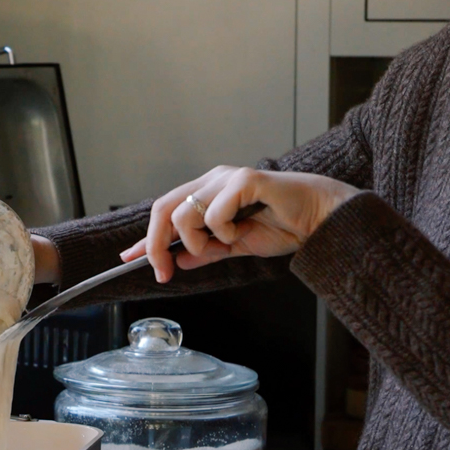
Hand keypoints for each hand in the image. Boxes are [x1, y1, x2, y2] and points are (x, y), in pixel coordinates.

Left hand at [120, 166, 359, 282]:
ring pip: (185, 213)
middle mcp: (213, 179)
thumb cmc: (285, 226)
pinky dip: (224, 230)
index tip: (128, 258)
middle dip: (157, 245)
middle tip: (164, 271)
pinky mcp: (245, 179)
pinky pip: (214, 212)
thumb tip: (177, 260)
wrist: (321, 221)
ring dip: (199, 240)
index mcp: (208, 192)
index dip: (146, 237)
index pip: (165, 211)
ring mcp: (227, 177)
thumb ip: (207, 251)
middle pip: (164, 209)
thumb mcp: (236, 246)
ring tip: (226, 242)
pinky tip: (244, 228)